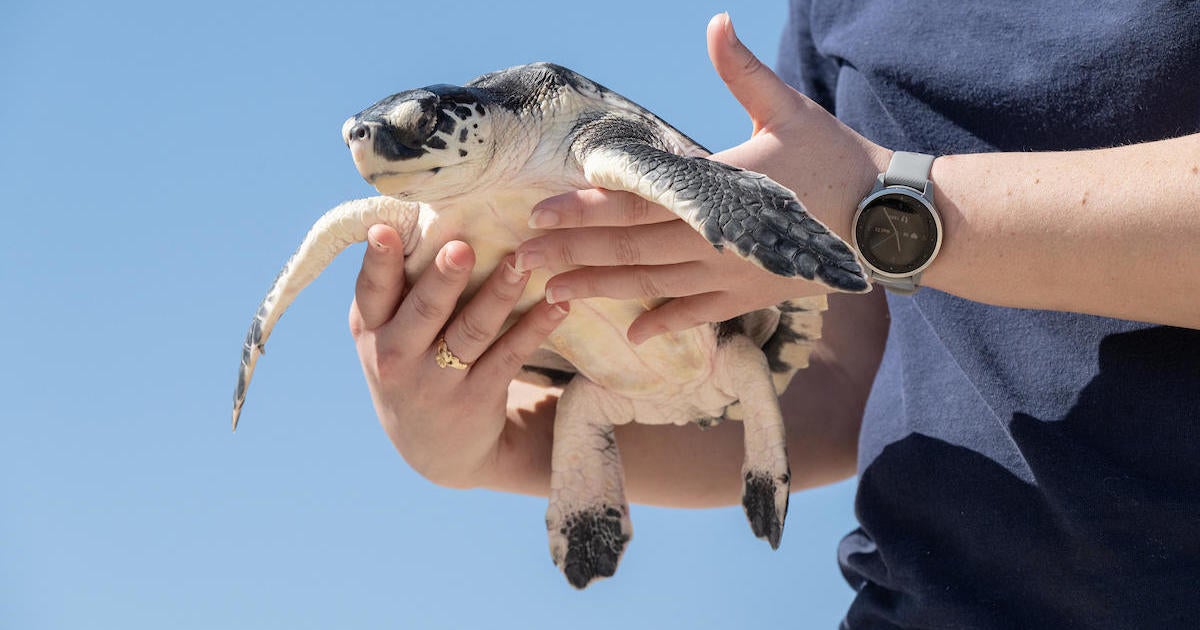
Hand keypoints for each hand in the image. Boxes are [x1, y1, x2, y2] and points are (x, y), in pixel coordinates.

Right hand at [349, 224, 567, 488]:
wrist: (435, 450)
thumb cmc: (409, 363)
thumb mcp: (386, 333)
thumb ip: (394, 287)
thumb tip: (417, 210)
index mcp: (370, 329)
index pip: (370, 291)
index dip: (377, 261)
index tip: (383, 229)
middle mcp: (396, 357)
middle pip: (424, 311)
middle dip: (443, 279)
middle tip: (462, 247)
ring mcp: (437, 382)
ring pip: (472, 331)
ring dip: (499, 294)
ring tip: (523, 262)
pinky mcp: (478, 398)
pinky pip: (511, 355)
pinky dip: (536, 326)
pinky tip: (559, 303)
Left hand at [515, 13, 887, 342]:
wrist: (886, 219)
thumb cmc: (837, 159)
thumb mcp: (787, 110)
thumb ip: (742, 72)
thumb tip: (717, 23)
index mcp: (712, 190)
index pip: (632, 200)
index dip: (580, 208)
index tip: (535, 213)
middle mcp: (710, 238)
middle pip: (625, 246)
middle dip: (570, 252)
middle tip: (520, 261)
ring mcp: (727, 273)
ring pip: (650, 284)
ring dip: (599, 288)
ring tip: (552, 294)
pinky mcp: (749, 294)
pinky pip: (697, 314)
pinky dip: (664, 323)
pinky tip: (633, 334)